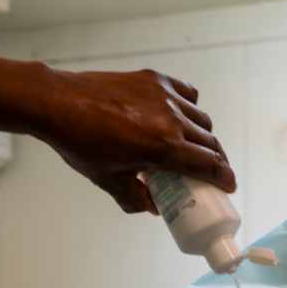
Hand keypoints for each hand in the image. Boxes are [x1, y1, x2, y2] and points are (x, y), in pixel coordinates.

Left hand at [35, 68, 235, 213]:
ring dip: (205, 136)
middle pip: (210, 143)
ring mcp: (164, 96)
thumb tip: (151, 208)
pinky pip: (186, 93)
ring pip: (201, 119)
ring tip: (196, 145)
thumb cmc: (80, 142)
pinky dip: (190, 106)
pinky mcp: (154, 80)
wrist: (57, 103)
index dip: (224, 177)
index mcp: (164, 148)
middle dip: (217, 160)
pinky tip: (182, 115)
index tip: (229, 185)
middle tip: (214, 170)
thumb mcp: (108, 179)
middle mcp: (171, 120)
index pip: (209, 165)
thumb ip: (134, 198)